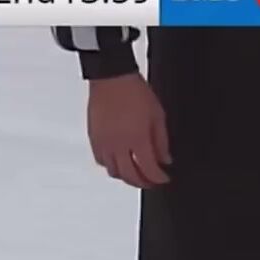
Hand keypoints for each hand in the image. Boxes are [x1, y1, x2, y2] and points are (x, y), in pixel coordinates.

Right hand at [86, 73, 170, 187]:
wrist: (112, 77)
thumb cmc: (134, 91)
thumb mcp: (158, 115)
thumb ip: (162, 141)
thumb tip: (165, 159)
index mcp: (137, 140)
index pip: (149, 170)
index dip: (158, 178)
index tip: (164, 178)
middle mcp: (118, 146)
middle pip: (130, 176)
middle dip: (143, 183)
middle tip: (151, 181)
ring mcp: (104, 143)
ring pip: (114, 172)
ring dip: (126, 177)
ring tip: (135, 173)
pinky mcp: (94, 138)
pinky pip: (101, 161)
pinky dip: (111, 166)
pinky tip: (118, 162)